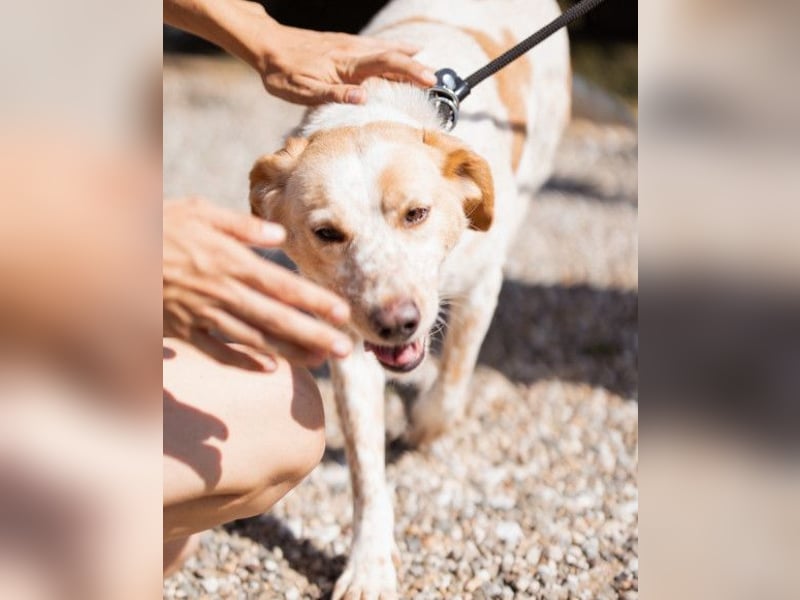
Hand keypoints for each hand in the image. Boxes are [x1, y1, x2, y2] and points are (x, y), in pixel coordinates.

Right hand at [163, 198, 352, 368]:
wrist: (108, 252)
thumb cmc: (157, 226)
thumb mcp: (199, 212)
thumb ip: (241, 225)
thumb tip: (279, 236)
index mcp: (232, 262)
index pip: (284, 285)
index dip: (315, 301)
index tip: (343, 313)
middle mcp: (224, 292)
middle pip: (277, 318)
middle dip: (314, 335)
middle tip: (346, 350)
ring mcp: (204, 315)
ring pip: (256, 339)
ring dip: (290, 352)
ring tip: (320, 360)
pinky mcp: (184, 330)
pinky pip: (219, 351)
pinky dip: (245, 361)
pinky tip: (270, 369)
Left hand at [258, 25, 436, 104]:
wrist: (267, 45)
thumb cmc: (283, 72)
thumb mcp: (303, 90)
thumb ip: (334, 94)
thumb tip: (363, 98)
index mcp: (346, 64)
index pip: (386, 64)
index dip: (410, 71)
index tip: (429, 80)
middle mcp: (352, 51)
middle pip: (392, 55)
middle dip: (416, 66)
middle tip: (437, 80)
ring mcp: (349, 45)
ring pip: (385, 48)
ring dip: (407, 57)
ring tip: (426, 65)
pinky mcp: (344, 45)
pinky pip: (375, 47)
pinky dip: (392, 51)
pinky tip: (399, 53)